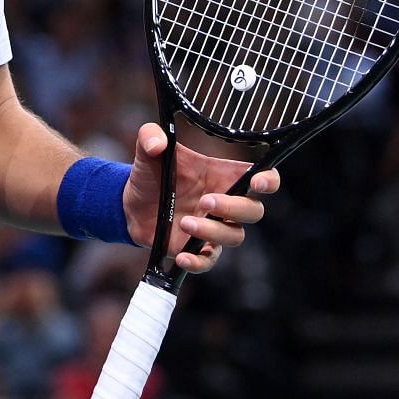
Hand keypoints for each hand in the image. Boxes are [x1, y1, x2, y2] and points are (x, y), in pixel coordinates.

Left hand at [122, 123, 277, 274]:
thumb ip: (150, 136)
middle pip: (254, 211)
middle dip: (234, 207)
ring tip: (184, 222)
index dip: (268, 180)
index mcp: (223, 176)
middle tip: (205, 201)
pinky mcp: (198, 249)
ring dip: (212, 231)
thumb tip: (157, 143)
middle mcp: (225, 203)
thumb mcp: (147, 151)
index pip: (263, 177)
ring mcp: (214, 228)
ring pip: (235, 236)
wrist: (130, 204)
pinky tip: (182, 256)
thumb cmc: (150, 175)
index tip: (257, 182)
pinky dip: (198, 262)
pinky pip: (208, 261)